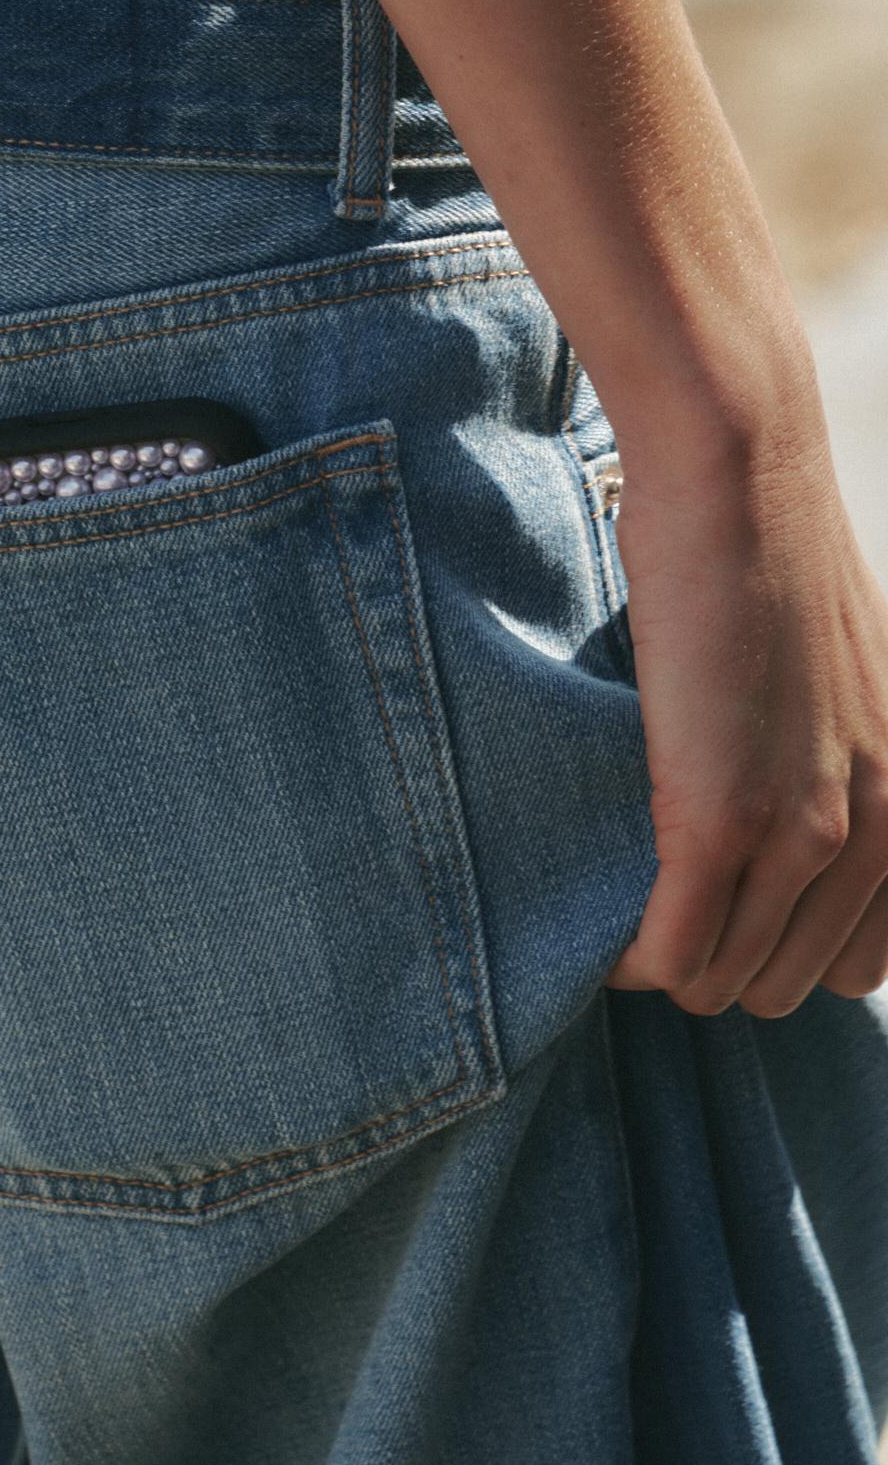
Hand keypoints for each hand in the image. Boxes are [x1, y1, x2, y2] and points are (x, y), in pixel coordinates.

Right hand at [607, 413, 887, 1016]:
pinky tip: (605, 920)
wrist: (741, 479)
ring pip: (726, 985)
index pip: (856, 966)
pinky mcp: (721, 819)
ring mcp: (807, 831)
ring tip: (628, 898)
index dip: (775, 944)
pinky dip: (629, 957)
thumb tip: (785, 837)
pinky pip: (671, 955)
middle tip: (663, 892)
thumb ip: (845, 774)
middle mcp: (885, 833)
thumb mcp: (856, 692)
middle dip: (720, 955)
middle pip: (788, 986)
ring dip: (669, 958)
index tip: (715, 900)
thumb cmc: (774, 565)